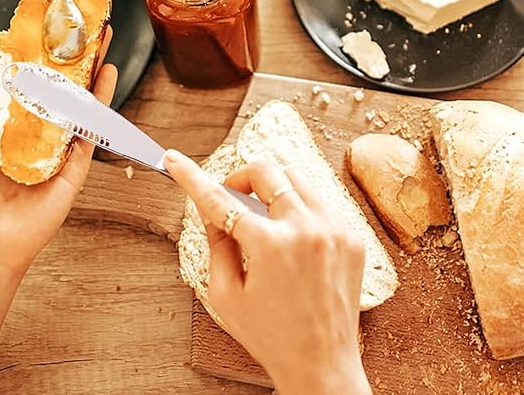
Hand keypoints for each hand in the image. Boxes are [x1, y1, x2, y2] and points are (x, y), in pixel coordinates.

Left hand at [0, 31, 116, 278]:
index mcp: (6, 129)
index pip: (25, 86)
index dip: (35, 61)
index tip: (45, 33)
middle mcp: (35, 134)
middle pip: (58, 88)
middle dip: (71, 60)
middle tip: (83, 30)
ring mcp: (58, 148)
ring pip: (79, 102)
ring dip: (92, 72)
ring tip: (102, 41)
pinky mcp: (76, 164)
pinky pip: (90, 128)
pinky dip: (100, 101)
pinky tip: (107, 76)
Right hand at [164, 152, 371, 394]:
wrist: (324, 367)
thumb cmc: (272, 337)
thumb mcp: (227, 295)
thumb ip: (216, 244)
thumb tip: (211, 209)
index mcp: (270, 245)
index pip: (220, 199)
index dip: (192, 176)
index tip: (175, 160)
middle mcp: (305, 228)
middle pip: (266, 169)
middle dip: (241, 177)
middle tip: (232, 198)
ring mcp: (334, 229)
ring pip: (296, 177)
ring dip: (273, 188)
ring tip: (264, 218)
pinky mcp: (351, 236)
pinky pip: (320, 201)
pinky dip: (299, 208)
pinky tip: (292, 237)